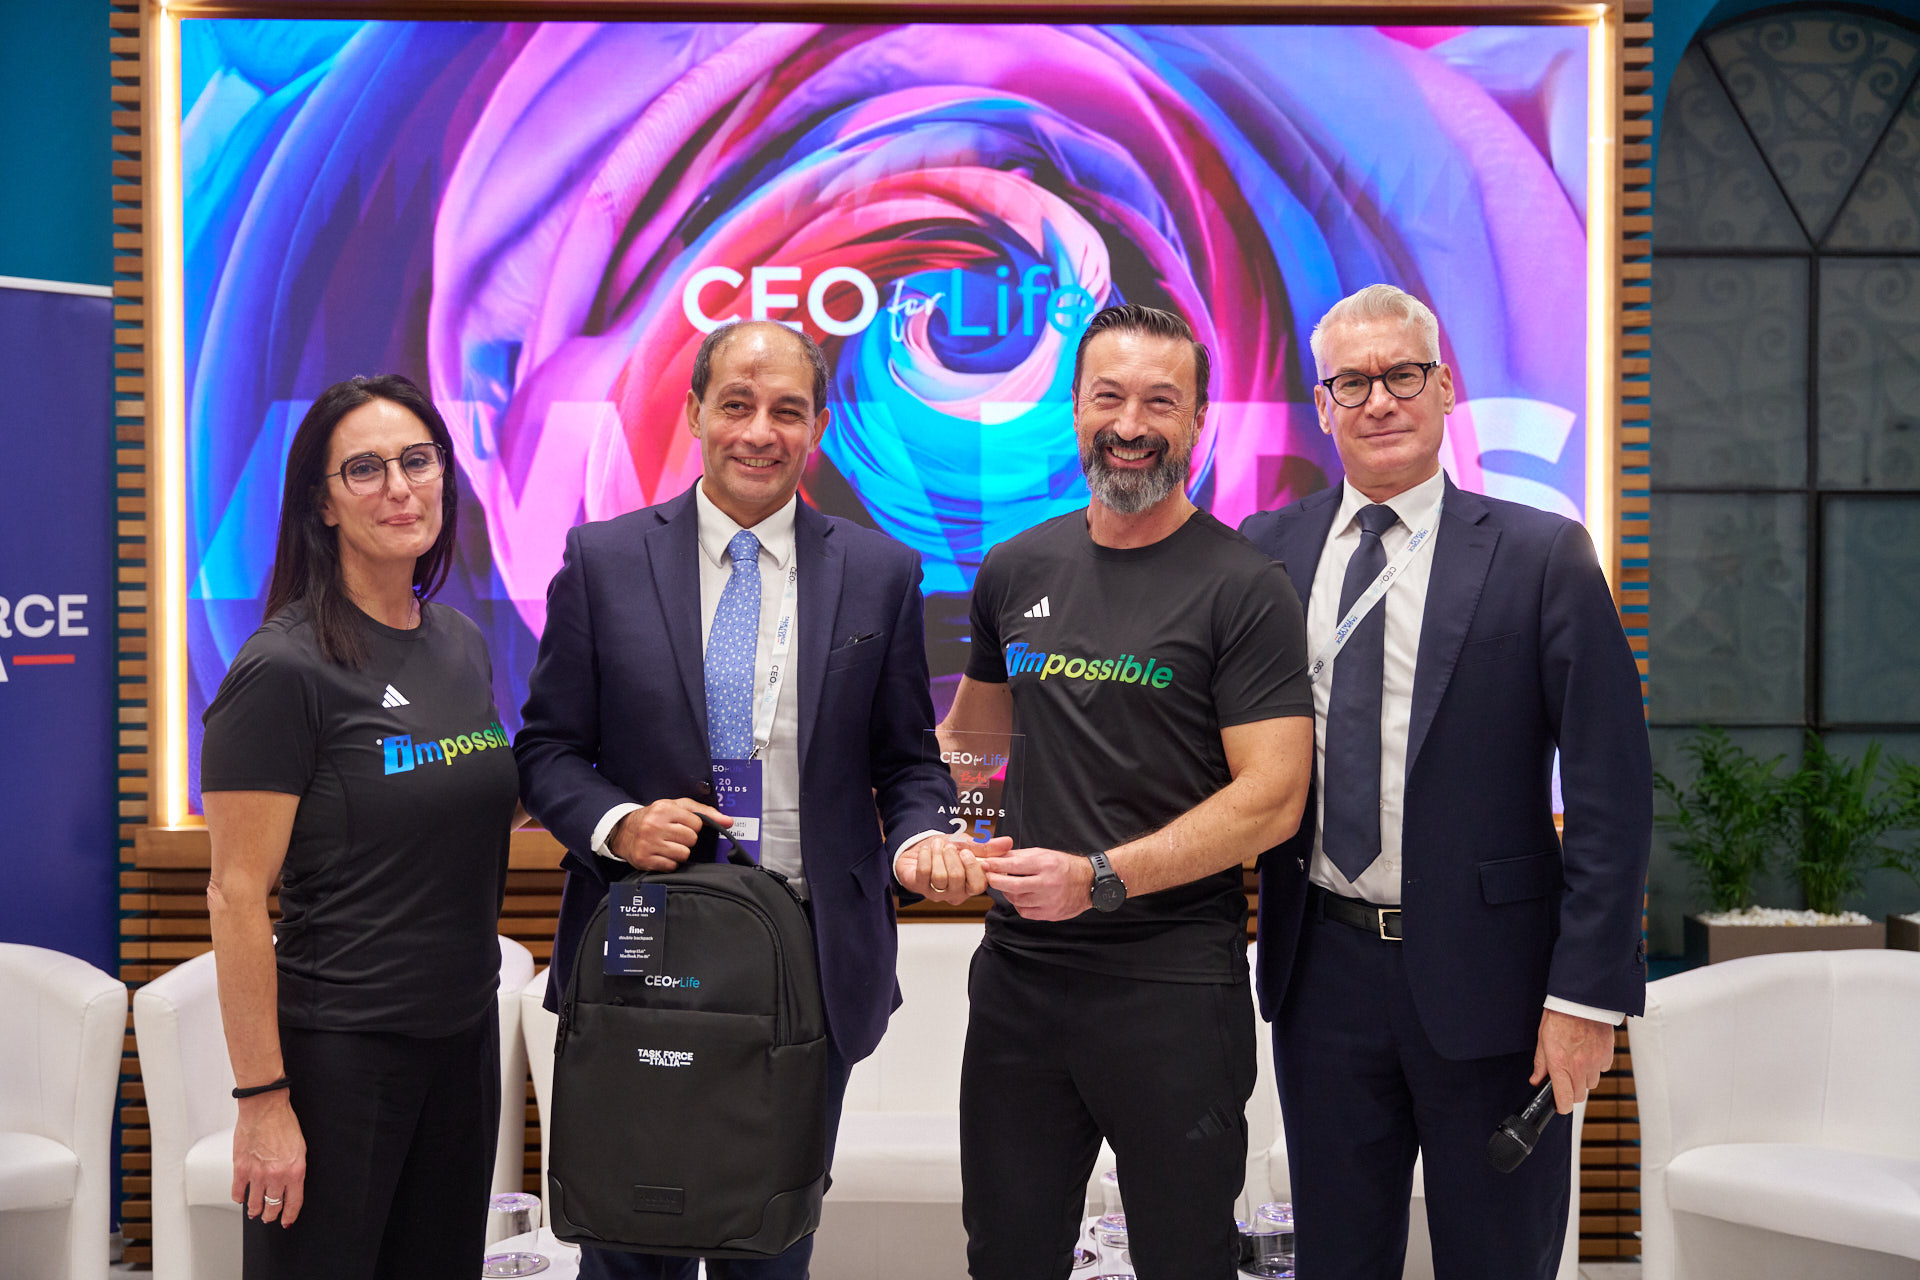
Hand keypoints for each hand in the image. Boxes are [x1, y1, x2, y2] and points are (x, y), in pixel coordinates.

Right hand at [231, 1090, 305, 1226]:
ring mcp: (257, 1174)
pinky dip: (239, 1198)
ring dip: (255, 1210)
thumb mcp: (299, 1148)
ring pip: (255, 1204)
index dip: (290, 1215)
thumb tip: (290, 1184)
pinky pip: (238, 1191)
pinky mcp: (241, 1168)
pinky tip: (241, 1198)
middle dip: (272, 1215)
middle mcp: (276, 1175)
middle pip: (273, 1206)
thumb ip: (294, 1168)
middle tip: (269, 1217)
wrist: (265, 1108)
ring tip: (255, 1212)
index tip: (286, 1221)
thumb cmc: (283, 1122)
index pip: (294, 1202)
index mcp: (295, 1170)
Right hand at [609, 798, 728, 870]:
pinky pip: (671, 866)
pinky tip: (661, 854)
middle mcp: (654, 825)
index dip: (692, 826)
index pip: (696, 824)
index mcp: (664, 809)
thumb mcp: (677, 807)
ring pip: (683, 855)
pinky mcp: (645, 860)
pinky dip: (669, 863)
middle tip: (673, 836)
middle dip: (686, 839)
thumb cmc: (656, 817)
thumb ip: (705, 811)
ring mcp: (648, 844)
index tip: (681, 825)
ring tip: (667, 845)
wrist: (624, 831)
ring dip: (678, 852)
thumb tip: (729, 821)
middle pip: (691, 840)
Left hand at [896, 835, 1003, 903]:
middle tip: (950, 846)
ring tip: (937, 845)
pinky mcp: (920, 888)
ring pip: (940, 875)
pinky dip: (925, 856)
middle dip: (952, 856)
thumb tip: (1008, 843)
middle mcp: (956, 893)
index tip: (966, 851)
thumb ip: (987, 847)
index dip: (972, 867)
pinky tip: (926, 851)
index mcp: (972, 885)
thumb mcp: (968, 845)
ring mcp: (938, 893)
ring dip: (938, 854)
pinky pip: (924, 872)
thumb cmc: (947, 849)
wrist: (921, 848)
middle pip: (957, 879)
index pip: (979, 885)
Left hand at [981, 847, 1096, 920]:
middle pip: (1012, 886)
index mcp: (1046, 864)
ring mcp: (1049, 901)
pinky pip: (1025, 911)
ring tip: (1009, 885)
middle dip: (996, 881)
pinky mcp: (1050, 914)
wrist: (1089, 883)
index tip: (985, 864)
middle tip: (989, 877)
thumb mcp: (1043, 854)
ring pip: (1017, 900)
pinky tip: (1022, 897)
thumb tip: (996, 856)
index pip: (1014, 866)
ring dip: (1008, 893)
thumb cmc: (1064, 866)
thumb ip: (1019, 856)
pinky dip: (1019, 904)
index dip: (996, 866)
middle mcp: (1048, 883)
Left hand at [1530, 1008, 1614, 1114]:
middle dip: (1571, 1091)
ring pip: (1592, 1083)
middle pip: (1578, 1096)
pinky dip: (1597, 1065)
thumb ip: (1540, 1063)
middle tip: (1565, 1077)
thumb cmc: (1559, 1016)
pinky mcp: (1607, 1054)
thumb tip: (1536, 1080)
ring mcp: (1595, 1062)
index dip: (1560, 1106)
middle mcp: (1579, 1066)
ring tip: (1577, 1060)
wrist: (1580, 1001)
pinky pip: (1603, 1069)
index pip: (1564, 1100)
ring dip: (1584, 1078)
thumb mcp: (1542, 1039)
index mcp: (1560, 1064)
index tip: (1558, 1104)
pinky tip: (1589, 1052)